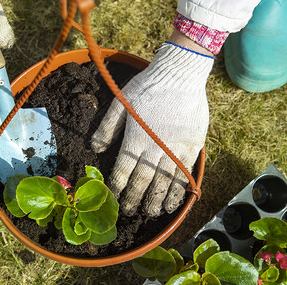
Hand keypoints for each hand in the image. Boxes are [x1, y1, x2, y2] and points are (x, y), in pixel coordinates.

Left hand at [91, 42, 213, 216]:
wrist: (180, 73)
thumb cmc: (147, 86)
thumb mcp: (120, 102)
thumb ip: (107, 127)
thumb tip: (94, 149)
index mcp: (135, 137)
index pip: (123, 170)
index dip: (118, 187)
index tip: (114, 200)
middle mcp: (155, 147)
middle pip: (143, 180)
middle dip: (135, 199)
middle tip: (131, 213)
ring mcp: (176, 148)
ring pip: (165, 181)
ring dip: (157, 200)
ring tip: (151, 213)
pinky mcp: (192, 146)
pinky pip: (185, 173)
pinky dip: (180, 190)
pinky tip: (175, 202)